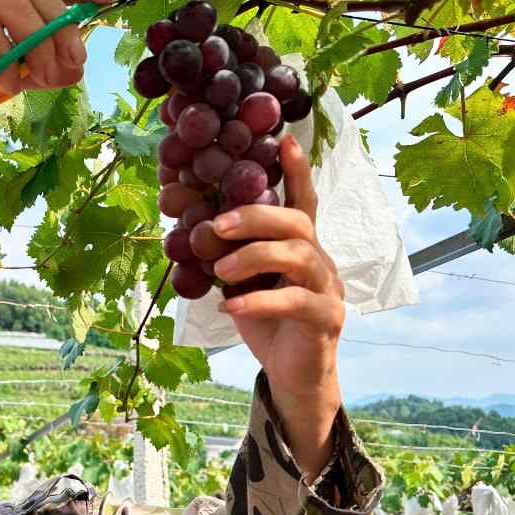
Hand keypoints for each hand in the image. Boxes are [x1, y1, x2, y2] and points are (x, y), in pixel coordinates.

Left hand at [211, 136, 343, 470]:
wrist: (292, 375)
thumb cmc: (265, 321)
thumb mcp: (240, 282)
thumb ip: (224, 254)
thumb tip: (187, 223)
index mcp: (300, 245)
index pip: (302, 200)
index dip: (295, 170)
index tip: (283, 139)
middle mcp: (320, 259)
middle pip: (297, 221)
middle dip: (255, 216)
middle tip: (216, 225)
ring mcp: (328, 288)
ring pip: (300, 256)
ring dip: (254, 256)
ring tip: (220, 270)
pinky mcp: (327, 319)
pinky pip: (296, 302)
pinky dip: (260, 302)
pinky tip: (230, 306)